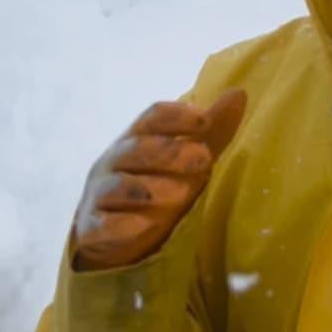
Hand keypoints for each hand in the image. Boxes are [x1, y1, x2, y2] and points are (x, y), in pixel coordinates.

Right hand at [72, 90, 246, 269]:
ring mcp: (99, 196)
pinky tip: (146, 226)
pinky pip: (102, 226)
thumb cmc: (158, 189)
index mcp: (136, 140)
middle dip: (169, 152)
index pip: (152, 117)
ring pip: (117, 187)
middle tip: (204, 159)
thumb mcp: (188, 160)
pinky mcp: (92, 230)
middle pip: (136, 149)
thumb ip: (212, 131)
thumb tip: (239, 93)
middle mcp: (113, 163)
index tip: (205, 120)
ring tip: (181, 195)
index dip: (177, 116)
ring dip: (148, 188)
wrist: (115, 237)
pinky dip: (122, 226)